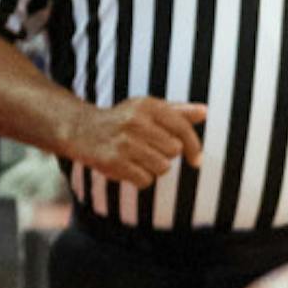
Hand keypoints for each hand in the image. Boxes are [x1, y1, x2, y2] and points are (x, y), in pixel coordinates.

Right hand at [65, 97, 207, 187]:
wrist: (82, 129)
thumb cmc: (124, 119)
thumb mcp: (149, 109)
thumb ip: (178, 111)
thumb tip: (205, 112)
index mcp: (148, 106)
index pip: (182, 128)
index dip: (194, 146)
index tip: (197, 161)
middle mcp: (136, 122)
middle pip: (174, 151)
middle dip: (166, 154)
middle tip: (149, 148)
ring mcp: (123, 142)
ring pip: (162, 167)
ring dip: (154, 167)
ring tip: (139, 158)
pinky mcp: (113, 162)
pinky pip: (145, 181)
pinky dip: (141, 179)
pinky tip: (130, 168)